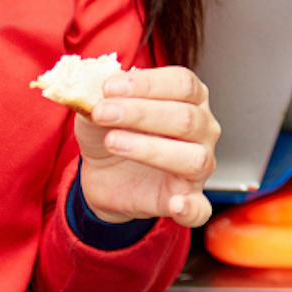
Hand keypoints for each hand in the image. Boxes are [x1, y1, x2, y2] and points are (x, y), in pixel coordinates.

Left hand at [74, 66, 220, 229]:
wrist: (104, 173)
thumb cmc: (112, 130)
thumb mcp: (98, 108)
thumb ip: (96, 96)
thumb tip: (88, 87)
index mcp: (190, 97)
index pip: (182, 83)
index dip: (147, 83)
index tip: (109, 87)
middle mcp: (203, 128)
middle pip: (186, 117)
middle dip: (140, 113)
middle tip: (102, 112)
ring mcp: (200, 164)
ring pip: (193, 157)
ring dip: (150, 149)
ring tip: (113, 142)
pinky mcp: (188, 199)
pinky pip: (199, 208)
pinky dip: (191, 209)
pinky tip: (176, 205)